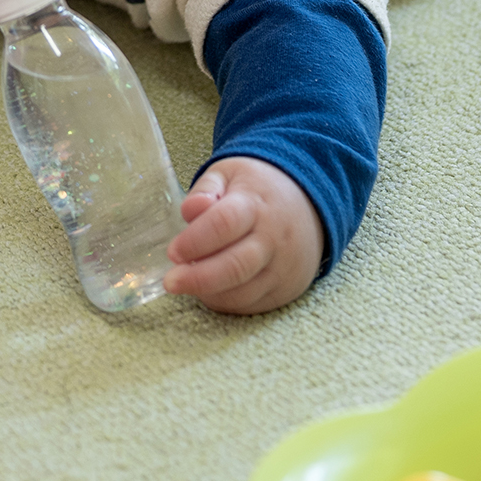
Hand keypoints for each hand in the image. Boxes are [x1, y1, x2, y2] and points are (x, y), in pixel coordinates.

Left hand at [163, 156, 321, 314]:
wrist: (309, 204)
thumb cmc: (259, 189)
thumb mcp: (230, 174)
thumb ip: (206, 189)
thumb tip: (189, 211)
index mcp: (256, 204)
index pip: (224, 224)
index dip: (195, 240)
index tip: (172, 252)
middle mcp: (274, 239)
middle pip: (235, 266)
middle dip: (198, 278)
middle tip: (171, 282)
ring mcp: (284, 268)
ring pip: (243, 293)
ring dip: (209, 293)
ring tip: (186, 283)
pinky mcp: (287, 289)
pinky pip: (252, 305)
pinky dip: (226, 302)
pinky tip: (209, 289)